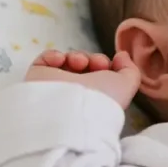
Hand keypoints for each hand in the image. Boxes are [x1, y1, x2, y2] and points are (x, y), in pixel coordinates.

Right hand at [25, 50, 140, 109]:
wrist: (72, 111)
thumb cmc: (102, 100)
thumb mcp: (127, 85)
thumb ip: (130, 69)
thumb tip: (121, 55)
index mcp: (95, 95)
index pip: (96, 73)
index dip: (102, 62)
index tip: (106, 64)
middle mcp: (75, 91)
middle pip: (82, 65)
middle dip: (91, 58)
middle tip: (93, 63)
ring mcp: (55, 86)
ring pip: (65, 61)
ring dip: (75, 56)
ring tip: (78, 62)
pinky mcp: (37, 80)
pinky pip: (44, 61)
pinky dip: (53, 55)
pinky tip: (59, 60)